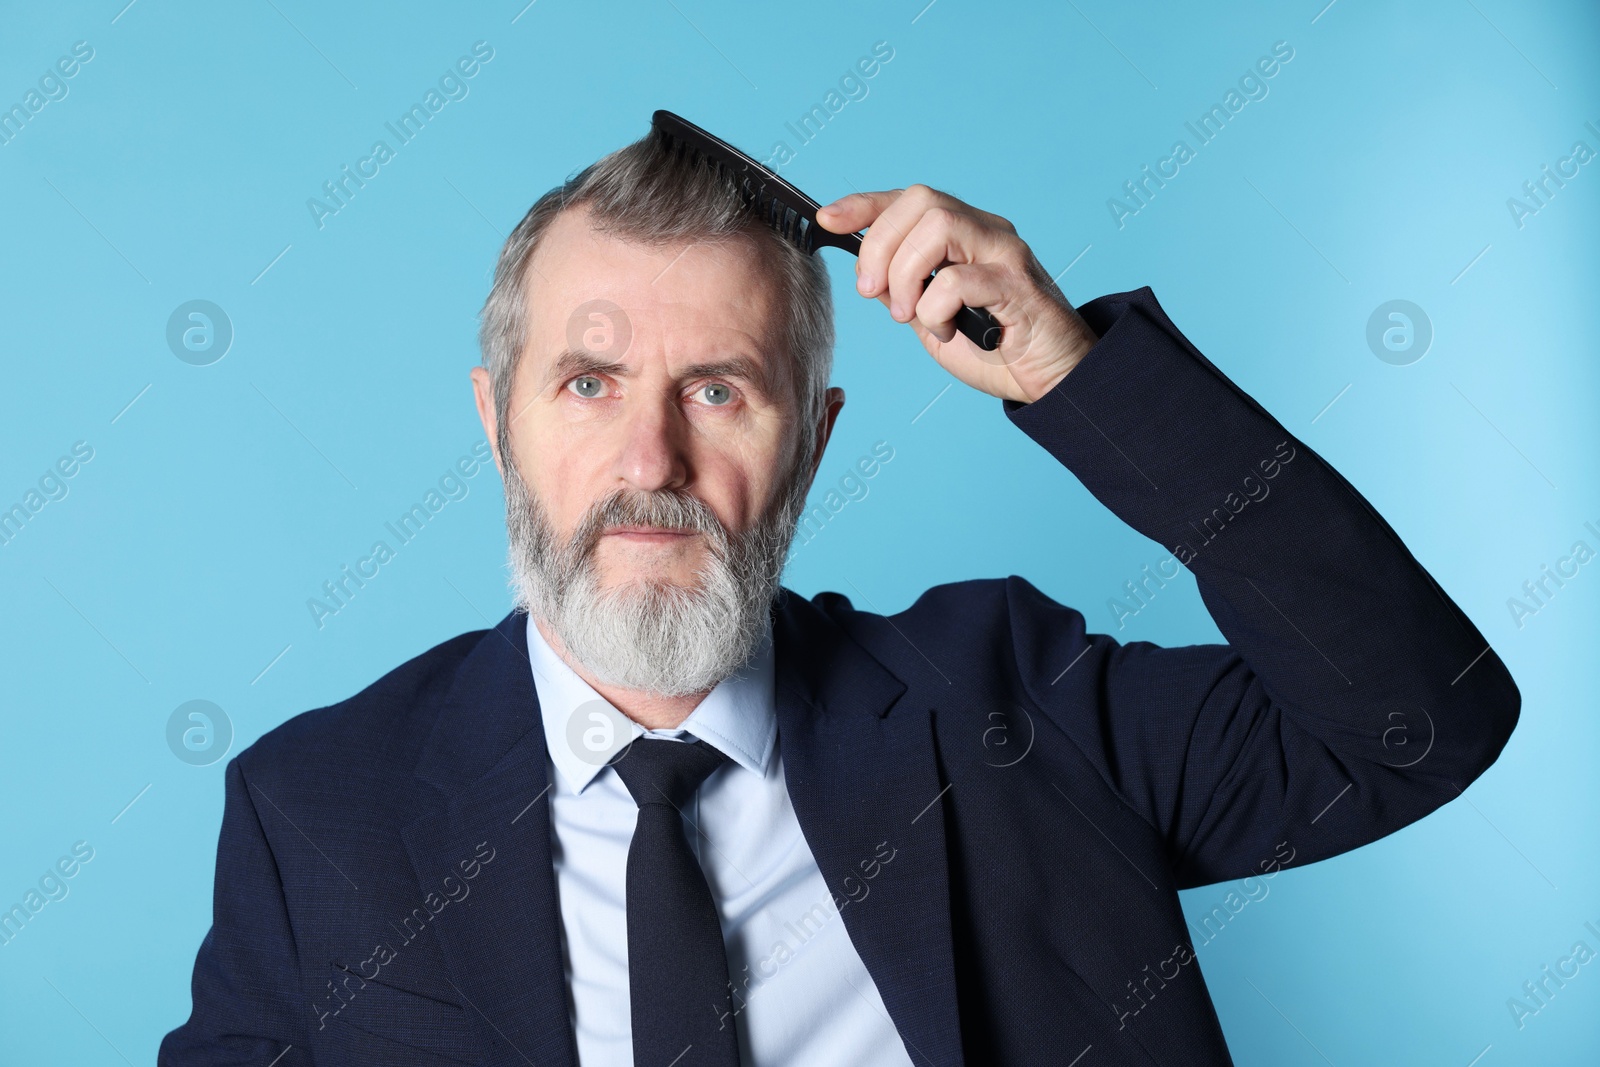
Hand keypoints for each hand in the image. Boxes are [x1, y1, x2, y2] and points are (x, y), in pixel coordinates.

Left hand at [816, 184, 1097, 403]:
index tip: (827, 219)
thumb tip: (869, 272)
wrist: (1053, 379)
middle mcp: (987, 232)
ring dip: (906, 274)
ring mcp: (1005, 253)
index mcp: (965, 234)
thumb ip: (905, 290)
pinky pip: (958, 280)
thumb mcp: (933, 318)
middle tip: (873, 292)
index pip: (908, 199)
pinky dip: (935, 309)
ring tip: (908, 314)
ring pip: (938, 227)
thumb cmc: (996, 349)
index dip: (864, 205)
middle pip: (920, 201)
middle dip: (880, 245)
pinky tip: (945, 331)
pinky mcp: (1018, 285)